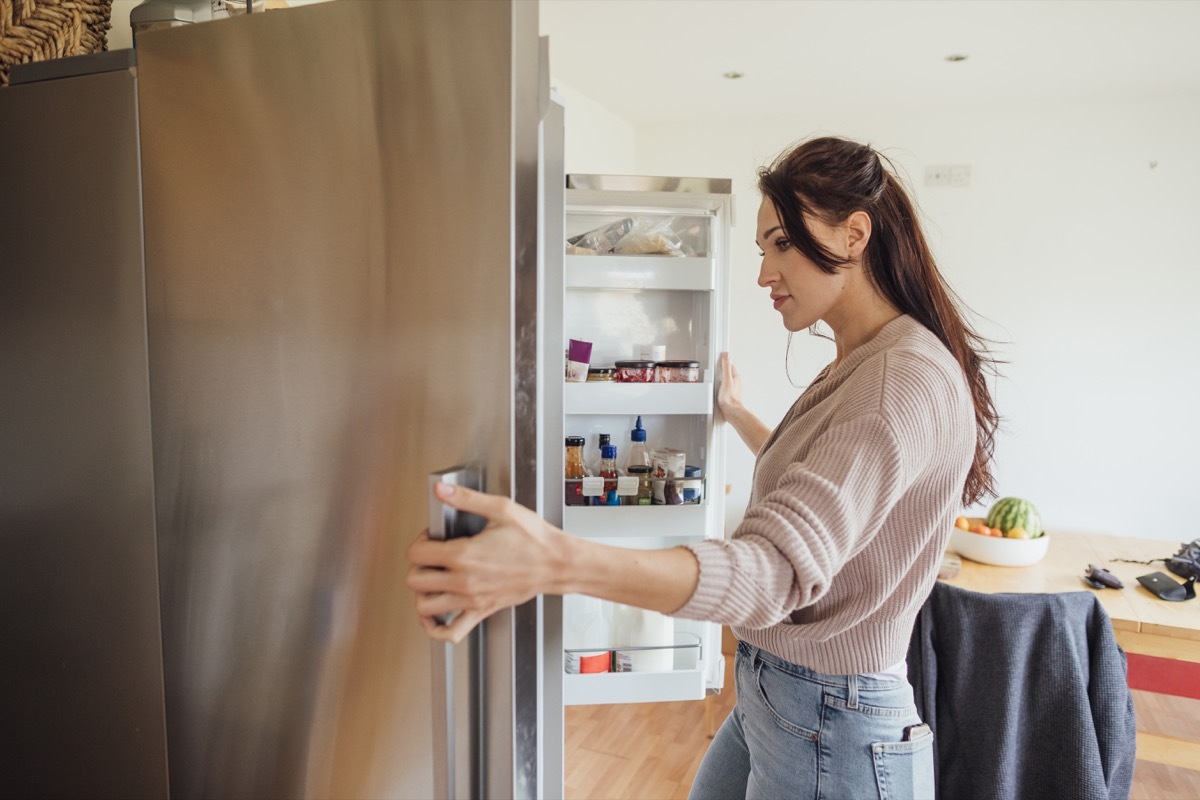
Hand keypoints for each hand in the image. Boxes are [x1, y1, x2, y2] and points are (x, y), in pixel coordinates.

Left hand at [407, 483, 566, 642]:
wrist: (557, 564)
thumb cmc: (535, 539)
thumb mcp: (501, 509)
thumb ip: (467, 499)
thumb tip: (443, 490)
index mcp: (464, 555)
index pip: (417, 553)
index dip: (420, 541)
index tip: (431, 537)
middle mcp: (464, 581)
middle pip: (415, 581)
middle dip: (418, 565)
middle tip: (430, 556)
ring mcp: (471, 600)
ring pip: (425, 607)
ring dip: (422, 594)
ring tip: (432, 581)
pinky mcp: (482, 611)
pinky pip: (450, 632)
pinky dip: (435, 629)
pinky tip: (434, 616)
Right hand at [716, 352, 744, 419]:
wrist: (731, 411)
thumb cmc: (729, 398)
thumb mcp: (726, 380)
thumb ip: (726, 367)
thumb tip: (727, 355)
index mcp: (736, 377)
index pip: (730, 365)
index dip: (724, 361)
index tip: (720, 357)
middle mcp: (736, 382)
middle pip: (729, 372)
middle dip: (723, 370)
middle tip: (717, 366)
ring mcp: (734, 389)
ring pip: (728, 380)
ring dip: (722, 378)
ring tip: (716, 376)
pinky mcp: (730, 395)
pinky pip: (726, 388)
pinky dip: (722, 386)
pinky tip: (717, 388)